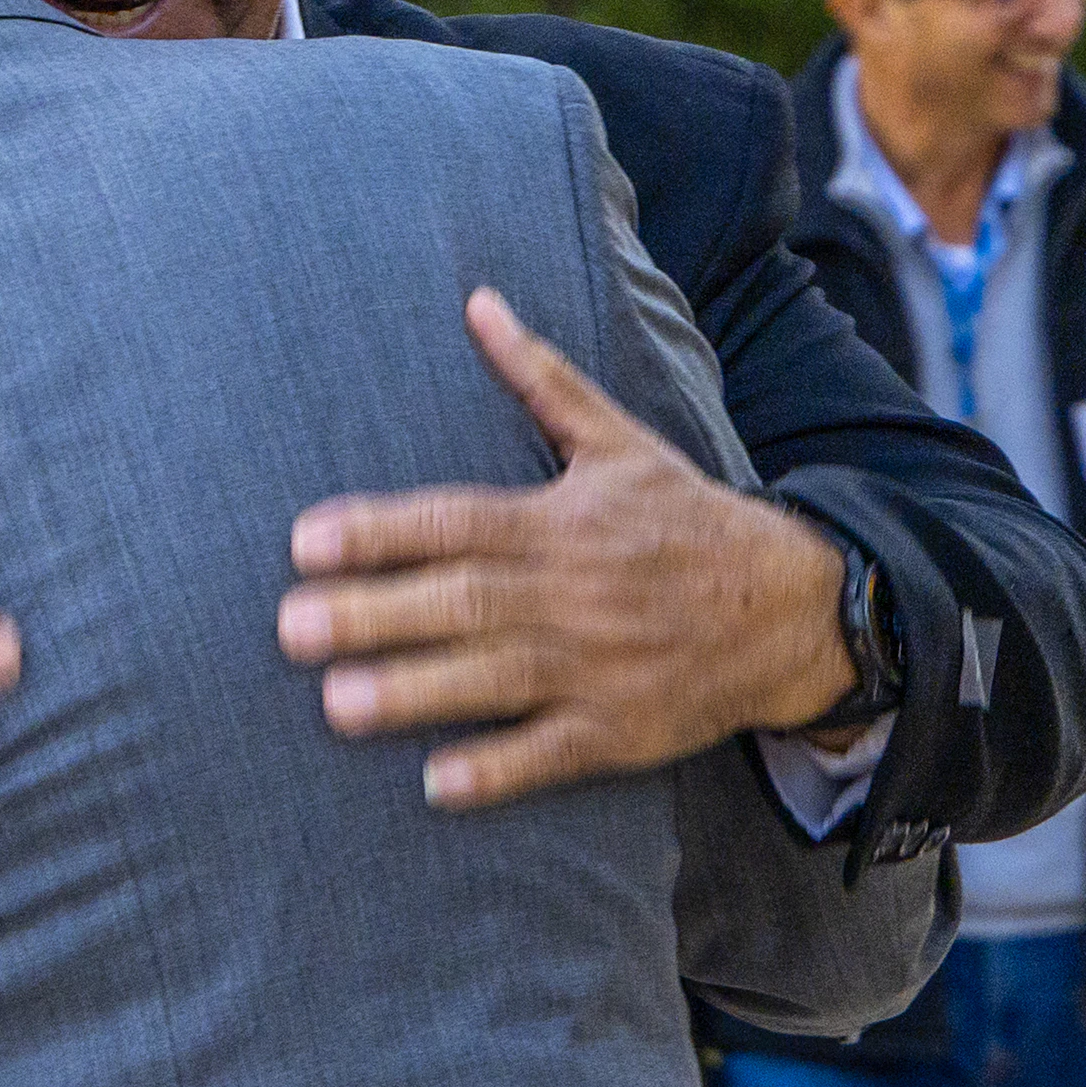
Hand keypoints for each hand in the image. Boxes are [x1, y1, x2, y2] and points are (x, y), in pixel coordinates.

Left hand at [277, 288, 856, 810]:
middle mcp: (573, 591)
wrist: (794, 608)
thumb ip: (539, 377)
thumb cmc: (684, 519)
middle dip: (375, 614)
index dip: (381, 531)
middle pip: (463, 600)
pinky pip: (554, 753)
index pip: (456, 521)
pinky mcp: (622, 729)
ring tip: (337, 704)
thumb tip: (478, 301)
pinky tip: (437, 785)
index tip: (305, 542)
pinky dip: (499, 769)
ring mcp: (598, 664)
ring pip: (496, 677)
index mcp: (560, 520)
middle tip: (291, 628)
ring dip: (417, 692)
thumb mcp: (618, 440)